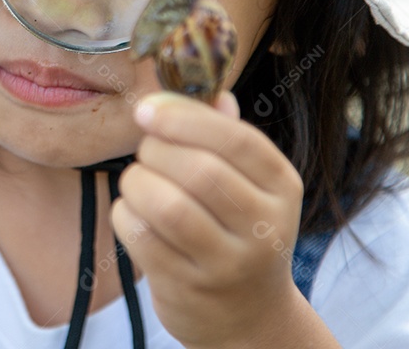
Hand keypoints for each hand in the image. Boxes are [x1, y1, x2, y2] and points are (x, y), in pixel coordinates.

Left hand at [110, 91, 305, 347]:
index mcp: (282, 186)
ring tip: (138, 181)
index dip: (185, 117)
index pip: (237, 139)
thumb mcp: (249, 183)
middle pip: (199, 170)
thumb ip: (226, 135)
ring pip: (167, 206)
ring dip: (138, 183)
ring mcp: (228, 263)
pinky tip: (133, 212)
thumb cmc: (238, 230)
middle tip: (146, 151)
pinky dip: (126, 214)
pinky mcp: (190, 288)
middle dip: (156, 150)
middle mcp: (264, 226)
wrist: (248, 316)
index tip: (147, 109)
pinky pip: (142, 237)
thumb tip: (211, 92)